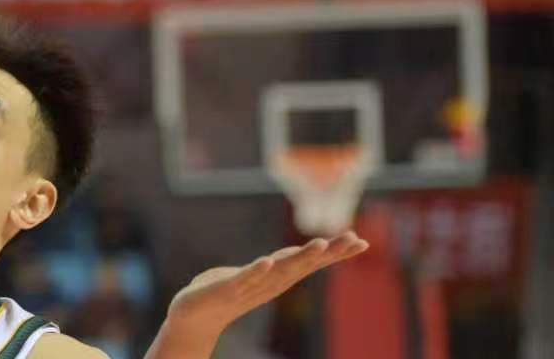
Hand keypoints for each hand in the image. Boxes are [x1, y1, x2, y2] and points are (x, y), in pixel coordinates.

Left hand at [165, 232, 369, 337]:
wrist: (193, 316)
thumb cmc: (222, 291)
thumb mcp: (252, 274)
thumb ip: (270, 267)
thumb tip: (286, 258)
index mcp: (277, 277)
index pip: (310, 262)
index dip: (335, 252)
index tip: (360, 240)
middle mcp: (270, 283)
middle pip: (304, 264)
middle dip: (330, 252)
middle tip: (355, 239)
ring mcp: (250, 286)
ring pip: (280, 270)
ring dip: (300, 257)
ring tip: (321, 243)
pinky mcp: (228, 289)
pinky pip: (245, 278)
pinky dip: (257, 270)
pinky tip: (268, 261)